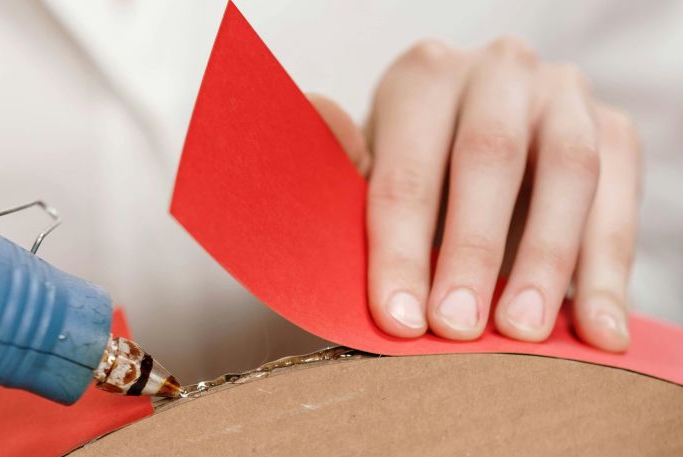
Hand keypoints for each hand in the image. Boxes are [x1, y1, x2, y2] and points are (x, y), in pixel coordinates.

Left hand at [308, 37, 640, 351]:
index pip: (406, 168)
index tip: (399, 318)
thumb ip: (349, 172)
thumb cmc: (417, 163)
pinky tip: (598, 329)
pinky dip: (609, 272)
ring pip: (566, 174)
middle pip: (487, 158)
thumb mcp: (375, 164)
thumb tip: (322, 161)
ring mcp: (562, 93)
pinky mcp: (614, 128)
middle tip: (458, 327)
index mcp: (424, 77)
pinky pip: (619, 201)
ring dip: (546, 262)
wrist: (482, 127)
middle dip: (472, 251)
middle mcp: (496, 70)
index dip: (399, 248)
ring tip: (524, 333)